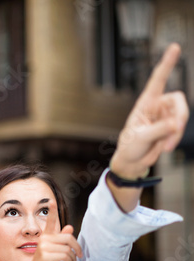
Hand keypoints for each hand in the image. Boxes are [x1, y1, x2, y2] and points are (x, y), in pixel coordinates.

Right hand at [27, 201, 82, 260]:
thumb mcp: (56, 249)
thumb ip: (62, 238)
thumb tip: (70, 227)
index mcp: (46, 235)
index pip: (50, 221)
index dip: (52, 211)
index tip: (52, 200)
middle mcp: (44, 239)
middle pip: (68, 237)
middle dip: (77, 247)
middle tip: (80, 254)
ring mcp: (43, 247)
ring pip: (67, 248)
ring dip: (73, 256)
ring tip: (73, 260)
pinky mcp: (45, 256)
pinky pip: (64, 255)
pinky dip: (70, 260)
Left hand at [111, 43, 188, 178]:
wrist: (132, 161)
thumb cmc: (130, 146)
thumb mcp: (140, 138)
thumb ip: (158, 130)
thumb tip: (176, 125)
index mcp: (146, 102)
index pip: (158, 79)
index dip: (167, 63)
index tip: (175, 47)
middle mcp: (158, 106)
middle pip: (179, 102)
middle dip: (180, 116)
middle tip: (176, 130)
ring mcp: (166, 117)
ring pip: (181, 118)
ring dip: (176, 133)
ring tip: (166, 147)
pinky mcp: (171, 129)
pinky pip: (179, 130)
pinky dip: (175, 139)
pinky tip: (165, 148)